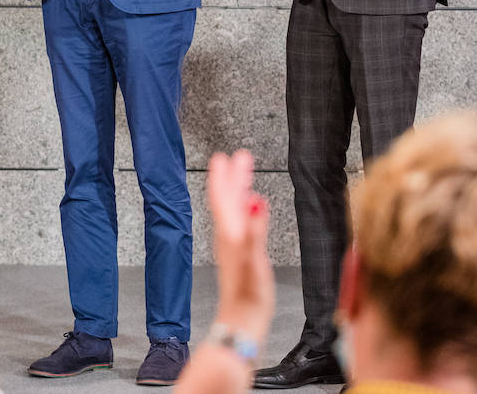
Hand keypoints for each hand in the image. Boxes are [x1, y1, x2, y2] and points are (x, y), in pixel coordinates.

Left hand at [206, 150, 273, 344]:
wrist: (243, 320)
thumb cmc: (249, 295)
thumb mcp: (254, 260)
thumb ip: (255, 231)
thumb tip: (255, 202)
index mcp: (229, 234)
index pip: (223, 198)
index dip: (223, 177)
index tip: (223, 157)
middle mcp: (228, 236)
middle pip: (228, 200)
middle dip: (233, 177)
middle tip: (239, 157)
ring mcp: (233, 245)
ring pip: (233, 209)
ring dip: (238, 190)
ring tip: (244, 174)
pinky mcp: (240, 254)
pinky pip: (241, 222)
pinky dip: (245, 209)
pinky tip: (251, 207)